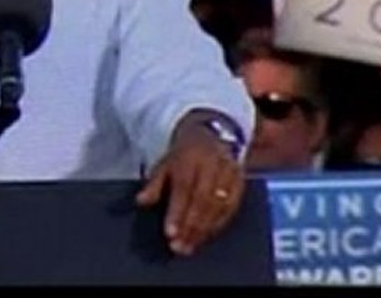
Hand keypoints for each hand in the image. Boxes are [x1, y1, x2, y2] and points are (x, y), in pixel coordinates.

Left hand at [135, 115, 244, 256]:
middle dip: (190, 227)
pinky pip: (232, 207)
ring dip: (204, 230)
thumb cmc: (184, 155)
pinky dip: (219, 224)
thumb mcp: (164, 163)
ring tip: (190, 247)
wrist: (211, 134)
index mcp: (188, 159)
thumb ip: (153, 184)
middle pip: (202, 201)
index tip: (170, 233)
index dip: (177, 212)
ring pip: (218, 206)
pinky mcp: (240, 182)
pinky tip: (207, 237)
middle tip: (179, 247)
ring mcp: (227, 173)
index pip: (183, 189)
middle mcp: (210, 165)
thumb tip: (141, 201)